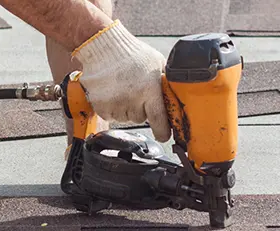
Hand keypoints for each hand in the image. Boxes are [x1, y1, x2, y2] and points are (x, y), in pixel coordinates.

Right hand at [71, 20, 170, 141]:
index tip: (163, 135)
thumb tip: (179, 96)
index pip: (159, 120)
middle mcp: (132, 99)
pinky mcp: (100, 105)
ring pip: (125, 118)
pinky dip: (112, 108)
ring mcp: (114, 104)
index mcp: (149, 90)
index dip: (162, 131)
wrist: (104, 46)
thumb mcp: (158, 64)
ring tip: (123, 89)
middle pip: (140, 118)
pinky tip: (113, 92)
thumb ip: (166, 83)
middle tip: (136, 91)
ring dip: (126, 108)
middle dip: (141, 109)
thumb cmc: (133, 54)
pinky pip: (110, 115)